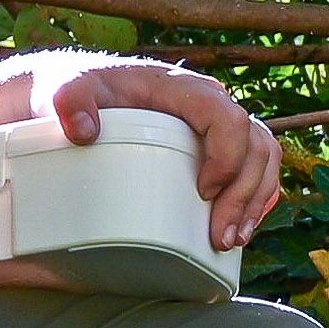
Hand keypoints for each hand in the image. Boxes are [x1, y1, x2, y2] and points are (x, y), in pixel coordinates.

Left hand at [51, 57, 280, 245]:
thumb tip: (83, 131)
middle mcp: (210, 103)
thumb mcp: (66, 88)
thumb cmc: (80, 88)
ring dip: (255, 200)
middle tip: (222, 235)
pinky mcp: (214, 142)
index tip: (203, 192)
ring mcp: (216, 123)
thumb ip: (70, 101)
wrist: (80, 88)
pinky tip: (239, 225)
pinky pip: (252, 167)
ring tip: (232, 239)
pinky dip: (253, 196)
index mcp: (184, 88)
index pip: (228, 119)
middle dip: (245, 193)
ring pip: (262, 158)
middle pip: (255, 144)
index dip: (227, 157)